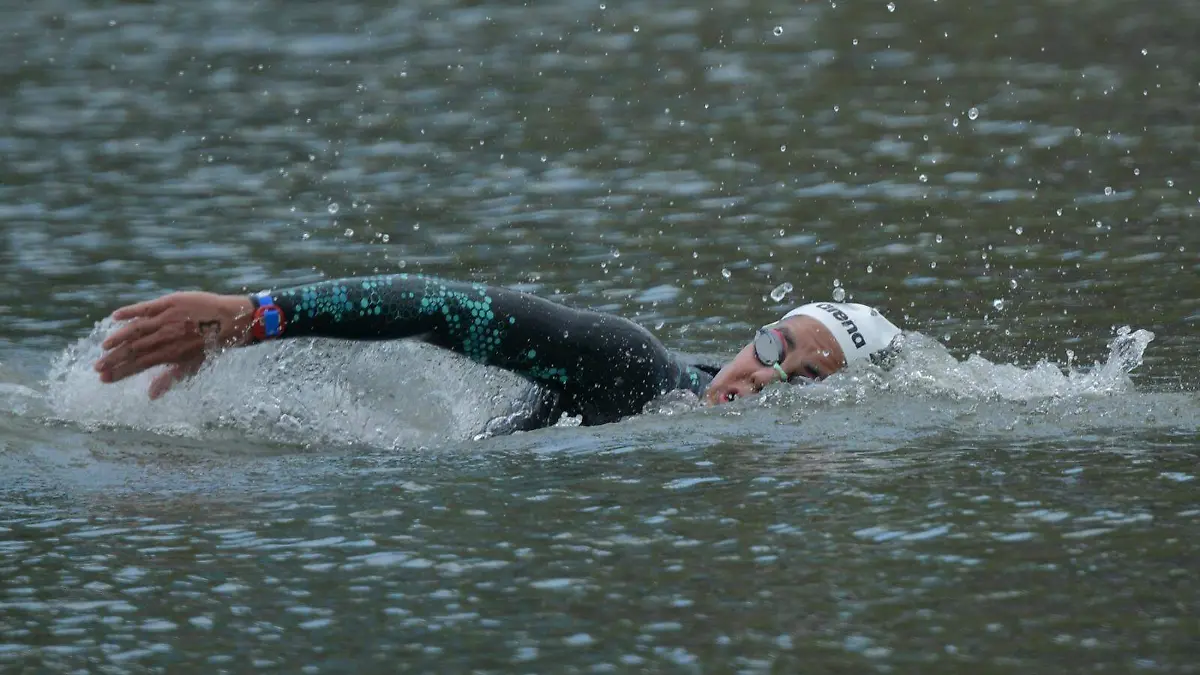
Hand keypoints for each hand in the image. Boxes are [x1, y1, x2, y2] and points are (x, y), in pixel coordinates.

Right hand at [93, 292, 254, 398]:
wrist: (233, 320)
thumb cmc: (213, 345)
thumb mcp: (194, 365)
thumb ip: (169, 378)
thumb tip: (151, 396)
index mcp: (170, 354)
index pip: (139, 365)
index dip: (121, 372)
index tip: (104, 378)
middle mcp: (166, 337)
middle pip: (134, 350)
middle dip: (114, 360)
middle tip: (97, 368)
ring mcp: (167, 319)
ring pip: (136, 330)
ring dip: (118, 339)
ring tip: (103, 347)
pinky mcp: (170, 302)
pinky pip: (145, 307)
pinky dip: (130, 311)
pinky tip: (115, 317)